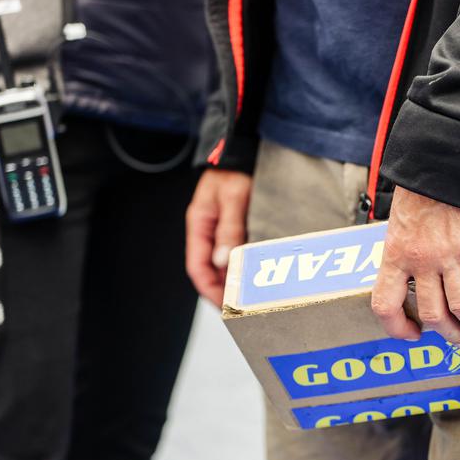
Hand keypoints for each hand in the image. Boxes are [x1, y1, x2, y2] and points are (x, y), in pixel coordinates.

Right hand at [186, 168, 251, 305]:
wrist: (244, 150)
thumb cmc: (235, 168)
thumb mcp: (233, 197)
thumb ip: (229, 228)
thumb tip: (224, 261)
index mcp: (199, 223)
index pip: (198, 267)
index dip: (210, 289)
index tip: (225, 305)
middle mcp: (210, 230)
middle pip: (212, 270)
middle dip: (225, 290)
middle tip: (243, 309)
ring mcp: (224, 229)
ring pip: (227, 263)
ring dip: (237, 280)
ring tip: (254, 297)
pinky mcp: (239, 227)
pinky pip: (240, 251)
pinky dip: (247, 265)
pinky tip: (261, 274)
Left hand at [371, 186, 459, 348]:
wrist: (439, 165)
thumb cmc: (417, 194)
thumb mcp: (395, 228)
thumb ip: (400, 256)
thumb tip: (409, 283)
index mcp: (394, 257)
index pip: (386, 305)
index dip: (397, 328)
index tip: (413, 335)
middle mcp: (419, 261)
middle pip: (433, 315)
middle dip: (450, 336)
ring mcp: (448, 255)